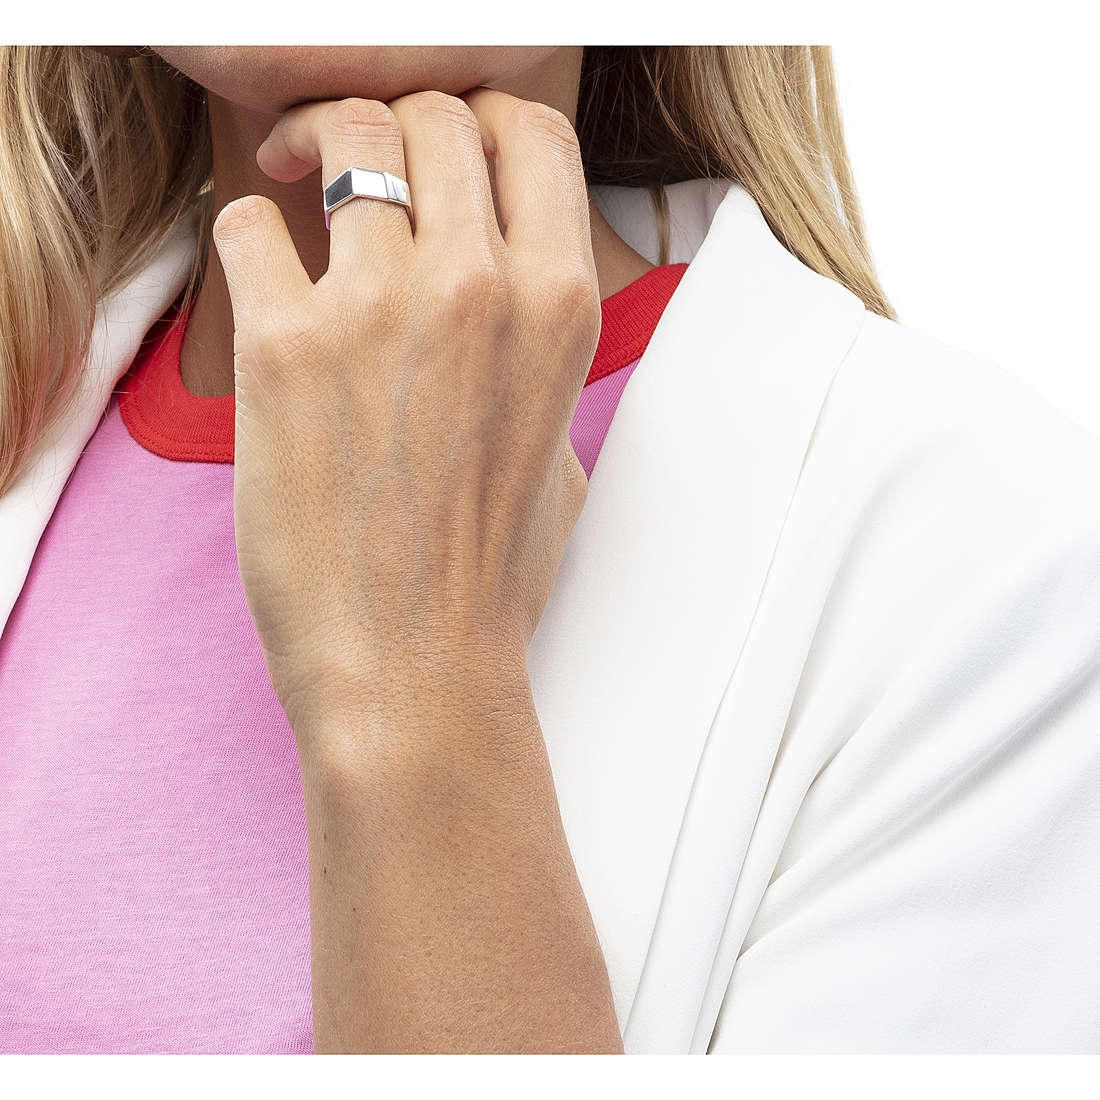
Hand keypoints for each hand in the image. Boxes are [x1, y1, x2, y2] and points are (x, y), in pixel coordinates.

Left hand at [211, 89, 600, 740]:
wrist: (415, 665)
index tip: (440, 151)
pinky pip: (248, 223)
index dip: (479, 123)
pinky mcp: (287, 348)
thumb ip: (539, 350)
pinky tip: (262, 274)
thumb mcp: (559, 444)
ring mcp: (382, 310)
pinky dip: (248, 232)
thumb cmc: (486, 570)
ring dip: (310, 149)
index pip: (531, 130)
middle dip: (392, 123)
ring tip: (293, 187)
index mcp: (561, 306)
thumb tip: (508, 295)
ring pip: (342, 132)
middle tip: (352, 162)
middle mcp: (481, 288)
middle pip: (434, 112)